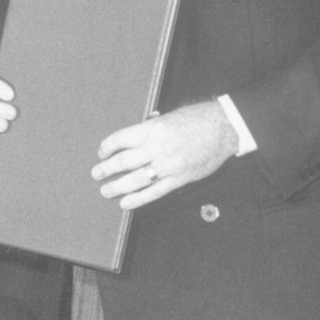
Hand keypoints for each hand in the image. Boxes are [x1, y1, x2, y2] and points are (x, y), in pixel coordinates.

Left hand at [92, 100, 237, 209]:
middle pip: (124, 161)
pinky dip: (139, 199)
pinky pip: (155, 192)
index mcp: (152, 129)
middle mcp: (157, 148)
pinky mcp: (179, 178)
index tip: (102, 152)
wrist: (223, 128)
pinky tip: (126, 202)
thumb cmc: (196, 119)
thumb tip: (136, 133)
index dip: (107, 147)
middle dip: (107, 169)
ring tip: (106, 190)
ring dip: (118, 187)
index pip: (121, 140)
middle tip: (96, 173)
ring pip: (136, 180)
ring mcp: (168, 165)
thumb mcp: (168, 117)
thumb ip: (151, 127)